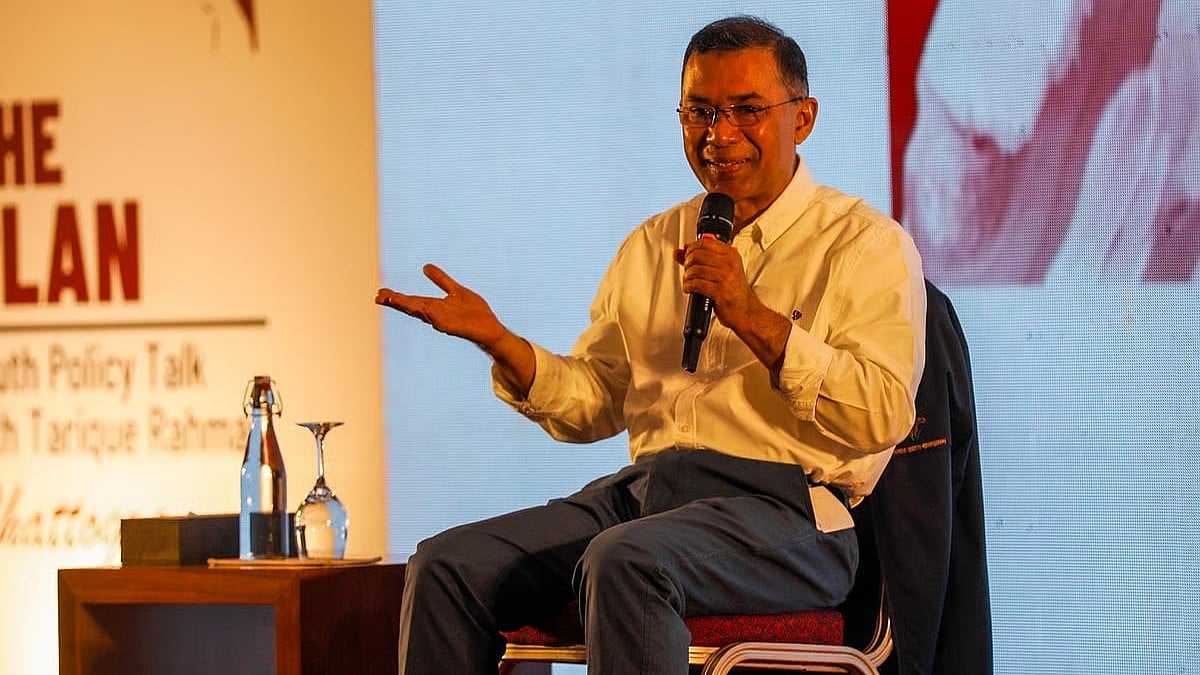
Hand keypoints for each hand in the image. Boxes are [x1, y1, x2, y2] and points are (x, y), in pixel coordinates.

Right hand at [376, 264, 506, 348]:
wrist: (490, 328)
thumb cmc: (474, 312)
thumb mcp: (456, 290)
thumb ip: (441, 280)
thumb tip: (424, 266)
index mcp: (435, 306)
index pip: (412, 301)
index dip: (396, 298)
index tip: (380, 293)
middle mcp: (436, 314)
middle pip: (413, 307)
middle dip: (397, 302)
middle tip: (379, 297)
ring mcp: (444, 322)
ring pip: (423, 313)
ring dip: (409, 307)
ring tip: (394, 300)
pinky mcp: (454, 328)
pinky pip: (441, 322)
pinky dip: (432, 316)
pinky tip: (423, 310)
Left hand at [674, 239, 791, 371]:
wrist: (746, 311)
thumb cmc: (734, 291)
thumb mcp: (722, 270)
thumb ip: (701, 259)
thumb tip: (679, 252)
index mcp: (731, 255)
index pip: (705, 242)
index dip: (691, 248)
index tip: (687, 254)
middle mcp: (729, 264)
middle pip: (698, 254)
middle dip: (687, 263)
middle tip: (687, 270)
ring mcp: (725, 277)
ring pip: (696, 269)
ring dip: (687, 276)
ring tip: (688, 281)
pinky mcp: (720, 291)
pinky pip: (696, 284)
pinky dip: (688, 286)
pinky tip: (689, 289)